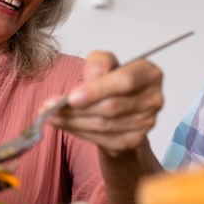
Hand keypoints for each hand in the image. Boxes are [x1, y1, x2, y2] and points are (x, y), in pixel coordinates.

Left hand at [47, 51, 163, 156]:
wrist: (120, 107)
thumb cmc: (112, 81)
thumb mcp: (104, 63)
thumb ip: (99, 62)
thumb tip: (94, 74)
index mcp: (149, 74)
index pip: (125, 81)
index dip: (97, 90)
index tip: (72, 97)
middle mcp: (153, 99)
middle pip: (112, 107)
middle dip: (77, 109)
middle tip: (50, 107)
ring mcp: (146, 123)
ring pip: (104, 125)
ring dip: (73, 122)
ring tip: (51, 116)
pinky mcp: (134, 140)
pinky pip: (102, 139)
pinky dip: (79, 132)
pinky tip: (64, 125)